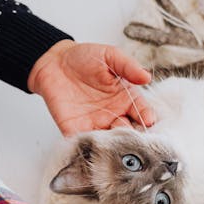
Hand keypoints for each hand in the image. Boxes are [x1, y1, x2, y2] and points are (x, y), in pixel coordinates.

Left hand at [28, 39, 155, 135]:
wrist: (54, 62)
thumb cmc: (84, 57)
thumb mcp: (109, 56)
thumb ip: (128, 66)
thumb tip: (147, 77)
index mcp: (125, 98)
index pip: (141, 111)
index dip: (146, 116)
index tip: (149, 120)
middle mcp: (113, 114)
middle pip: (128, 130)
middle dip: (132, 135)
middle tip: (133, 136)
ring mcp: (95, 124)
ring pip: (110, 141)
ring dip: (114, 145)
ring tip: (117, 144)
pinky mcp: (76, 130)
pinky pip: (86, 143)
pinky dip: (91, 147)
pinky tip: (96, 147)